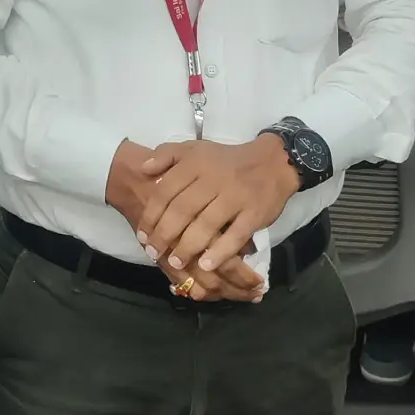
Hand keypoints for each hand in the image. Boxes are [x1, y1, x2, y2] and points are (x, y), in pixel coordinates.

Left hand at [135, 135, 298, 275]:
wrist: (272, 162)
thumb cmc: (226, 160)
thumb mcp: (195, 149)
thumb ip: (167, 155)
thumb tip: (143, 168)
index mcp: (196, 164)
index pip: (166, 191)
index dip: (152, 215)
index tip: (142, 235)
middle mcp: (214, 180)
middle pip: (183, 210)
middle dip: (165, 235)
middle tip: (154, 253)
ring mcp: (236, 197)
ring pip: (207, 225)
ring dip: (188, 247)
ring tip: (175, 262)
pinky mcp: (254, 213)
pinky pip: (235, 235)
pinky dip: (220, 252)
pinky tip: (206, 265)